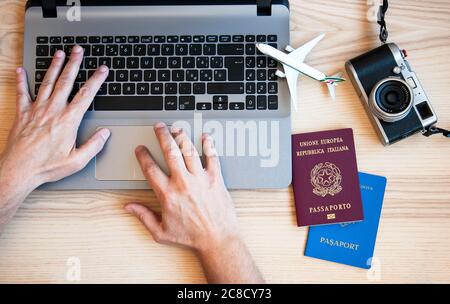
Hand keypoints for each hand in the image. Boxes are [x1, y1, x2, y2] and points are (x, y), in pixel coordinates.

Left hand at [0, 45, 109, 229]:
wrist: (18, 170)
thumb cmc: (46, 167)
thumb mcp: (77, 161)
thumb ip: (93, 145)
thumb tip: (105, 133)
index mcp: (68, 121)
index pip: (86, 95)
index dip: (96, 80)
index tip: (102, 70)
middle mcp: (52, 111)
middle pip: (66, 82)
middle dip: (74, 64)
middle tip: (78, 50)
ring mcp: (36, 110)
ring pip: (47, 83)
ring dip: (54, 67)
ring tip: (59, 54)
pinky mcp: (22, 114)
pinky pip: (22, 93)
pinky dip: (21, 81)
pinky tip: (21, 70)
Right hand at [125, 123, 263, 282]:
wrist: (217, 240)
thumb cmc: (191, 237)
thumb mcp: (161, 232)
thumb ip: (143, 216)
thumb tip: (129, 207)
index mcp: (167, 194)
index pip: (150, 168)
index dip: (143, 156)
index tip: (141, 149)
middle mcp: (183, 182)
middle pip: (170, 152)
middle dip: (163, 136)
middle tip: (159, 127)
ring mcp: (200, 179)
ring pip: (189, 150)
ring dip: (182, 137)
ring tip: (177, 128)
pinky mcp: (216, 179)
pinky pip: (212, 157)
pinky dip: (209, 145)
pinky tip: (205, 137)